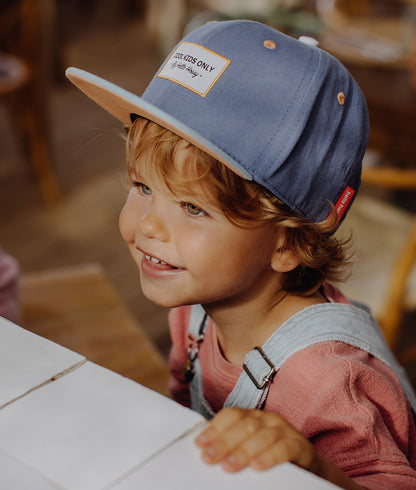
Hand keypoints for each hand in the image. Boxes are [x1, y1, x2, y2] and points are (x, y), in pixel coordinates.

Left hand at [195, 407, 319, 472]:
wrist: (310, 467)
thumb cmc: (271, 457)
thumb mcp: (250, 449)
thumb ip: (232, 447)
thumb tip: (204, 453)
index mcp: (252, 417)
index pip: (231, 415)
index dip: (214, 428)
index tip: (199, 444)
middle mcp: (267, 419)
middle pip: (243, 425)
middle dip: (223, 442)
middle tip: (208, 458)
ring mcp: (284, 430)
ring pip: (261, 436)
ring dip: (243, 451)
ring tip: (228, 466)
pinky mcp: (300, 446)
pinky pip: (285, 448)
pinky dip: (270, 457)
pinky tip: (257, 467)